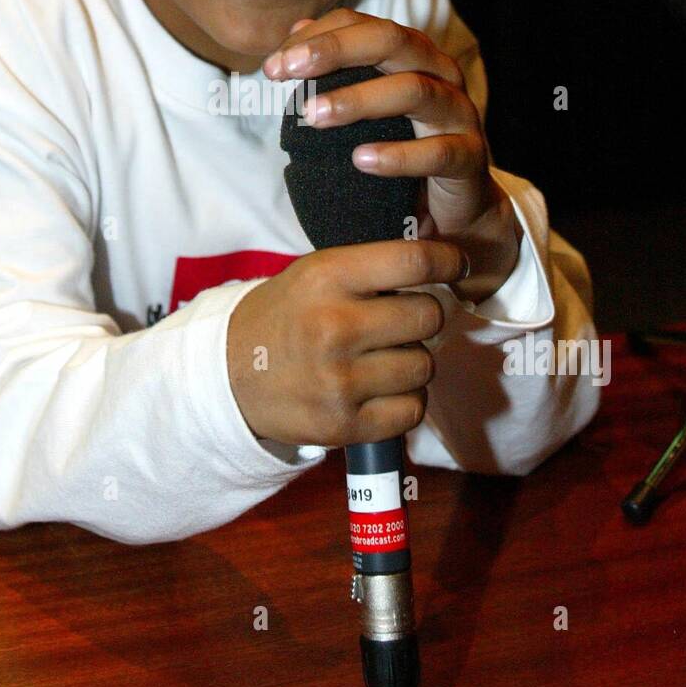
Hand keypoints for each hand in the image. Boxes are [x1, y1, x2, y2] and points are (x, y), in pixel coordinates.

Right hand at [227, 239, 469, 445]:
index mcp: (327, 278)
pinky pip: (413, 410)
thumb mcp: (313, 275)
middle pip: (428, 316)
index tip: (456, 265)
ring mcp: (339, 381)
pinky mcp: (344, 425)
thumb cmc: (284, 318)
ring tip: (382, 358)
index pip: (413, 262)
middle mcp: (334, 327)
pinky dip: (404, 401)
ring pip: (425, 366)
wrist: (229, 377)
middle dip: (422, 317)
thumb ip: (369, 270)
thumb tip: (441, 264)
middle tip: (401, 322)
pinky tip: (379, 390)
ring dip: (413, 362)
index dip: (447, 261)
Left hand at [263, 10, 522, 303]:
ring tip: (314, 115)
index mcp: (412, 54)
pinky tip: (361, 159)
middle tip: (289, 71)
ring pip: (414, 90)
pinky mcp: (471, 157)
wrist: (455, 209)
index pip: (362, 25)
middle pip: (391, 41)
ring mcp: (459, 112)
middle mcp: (439, 72)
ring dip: (358, 99)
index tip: (273, 66)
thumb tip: (297, 30)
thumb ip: (336, 70)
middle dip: (334, 50)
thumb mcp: (366, 109)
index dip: (316, 37)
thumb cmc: (405, 147)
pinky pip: (439, 151)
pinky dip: (398, 155)